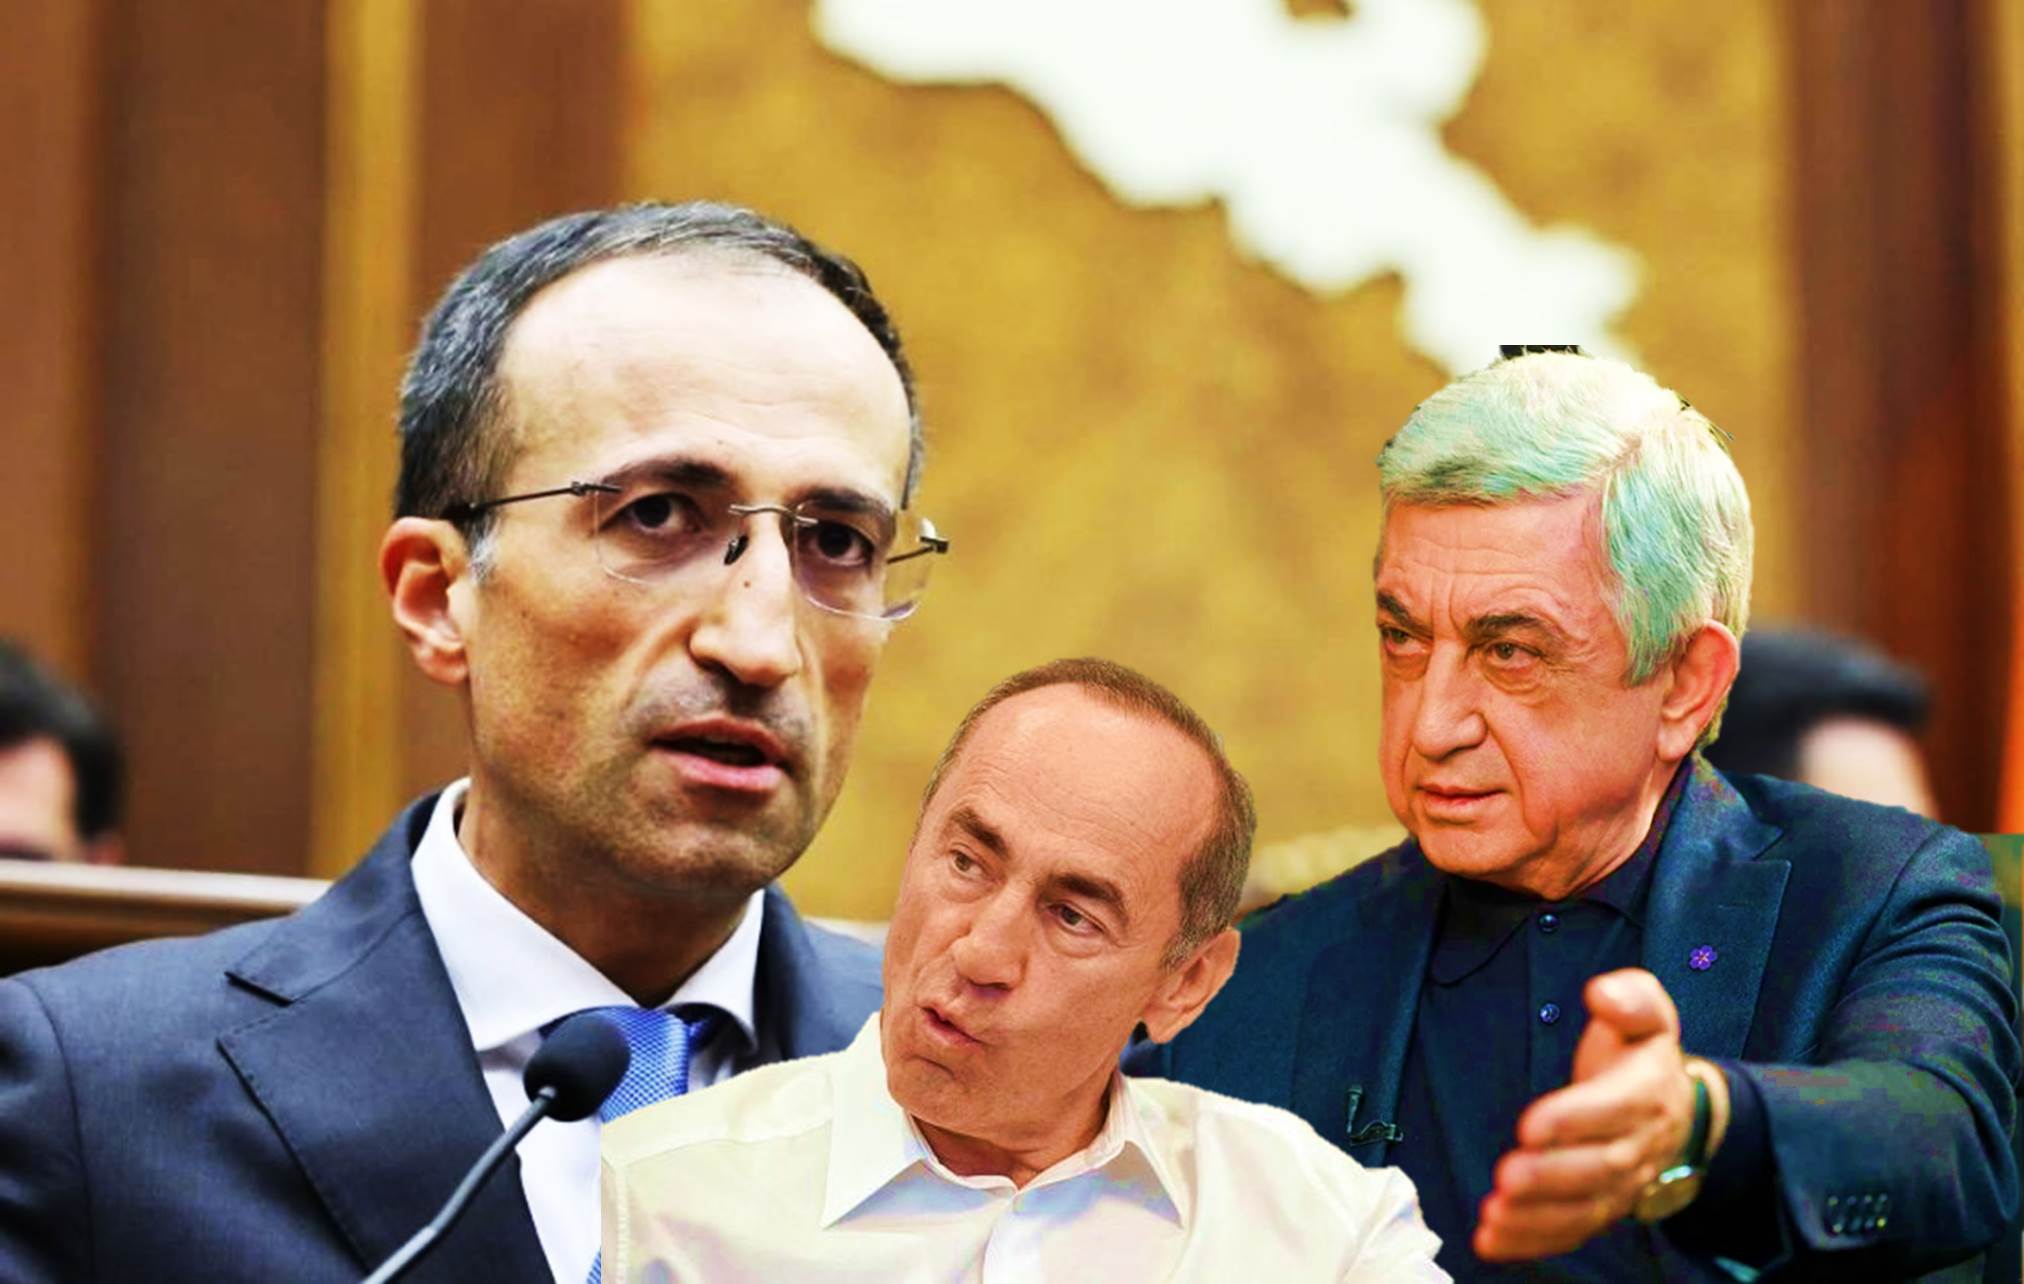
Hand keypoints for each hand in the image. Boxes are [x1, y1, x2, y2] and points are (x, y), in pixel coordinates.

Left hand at [1473, 968, 1719, 1260]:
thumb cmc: (1641, 1052)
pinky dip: (1533, 1241)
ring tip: (1494, 1215)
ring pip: (1587, 1208)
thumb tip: (1604, 992)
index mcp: (1649, 1091)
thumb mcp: (1647, 1011)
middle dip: (1551, 1176)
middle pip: (1600, 1168)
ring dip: (1538, 1217)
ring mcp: (1625, 1184)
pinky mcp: (1602, 1206)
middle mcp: (1641, 1144)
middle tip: (1506, 1177)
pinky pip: (1573, 1230)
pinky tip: (1492, 1240)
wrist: (1675, 1104)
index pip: (1615, 1109)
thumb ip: (1630, 997)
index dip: (1575, 1119)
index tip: (1530, 1124)